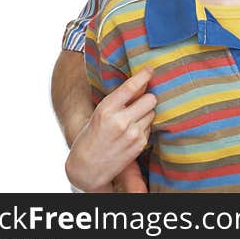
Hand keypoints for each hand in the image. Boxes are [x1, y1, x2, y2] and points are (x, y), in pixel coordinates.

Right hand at [65, 67, 156, 192]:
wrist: (87, 168)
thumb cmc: (91, 136)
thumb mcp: (99, 113)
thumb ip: (120, 100)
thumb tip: (142, 84)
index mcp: (106, 109)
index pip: (131, 87)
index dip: (143, 76)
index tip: (150, 70)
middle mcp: (121, 121)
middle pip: (150, 99)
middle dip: (147, 98)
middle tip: (138, 102)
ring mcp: (132, 134)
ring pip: (152, 112)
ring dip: (146, 112)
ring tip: (132, 120)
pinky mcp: (140, 144)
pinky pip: (150, 127)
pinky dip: (144, 126)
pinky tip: (131, 132)